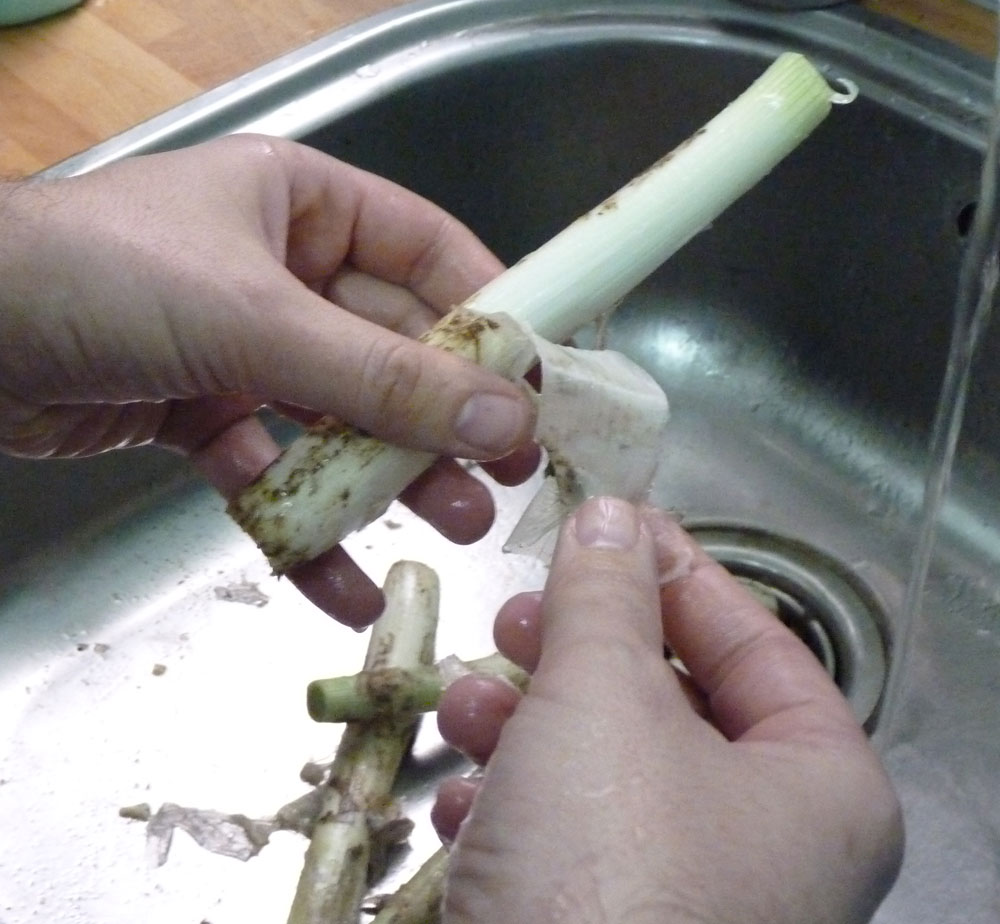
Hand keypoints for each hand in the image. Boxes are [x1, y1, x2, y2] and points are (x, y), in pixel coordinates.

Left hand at [0, 135, 537, 625]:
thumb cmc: (103, 281)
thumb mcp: (256, 321)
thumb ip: (383, 377)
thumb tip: (507, 419)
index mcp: (305, 204)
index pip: (428, 254)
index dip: (491, 319)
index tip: (541, 388)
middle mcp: (283, 270)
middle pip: (392, 349)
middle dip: (445, 420)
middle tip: (505, 478)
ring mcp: (245, 346)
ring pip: (340, 417)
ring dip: (389, 479)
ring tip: (451, 529)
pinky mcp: (205, 414)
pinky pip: (274, 470)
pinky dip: (304, 526)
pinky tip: (341, 585)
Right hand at [433, 498, 902, 923]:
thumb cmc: (605, 867)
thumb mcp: (601, 700)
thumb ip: (606, 597)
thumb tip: (611, 515)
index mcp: (819, 788)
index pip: (755, 639)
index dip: (676, 570)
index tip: (608, 522)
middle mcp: (772, 848)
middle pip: (672, 701)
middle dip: (584, 651)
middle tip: (522, 610)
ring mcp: (692, 901)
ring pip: (607, 769)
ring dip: (530, 724)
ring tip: (470, 700)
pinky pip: (572, 840)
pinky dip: (518, 805)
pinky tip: (464, 799)